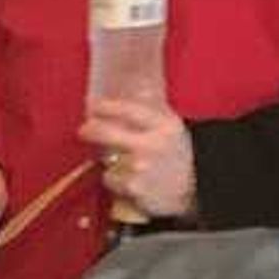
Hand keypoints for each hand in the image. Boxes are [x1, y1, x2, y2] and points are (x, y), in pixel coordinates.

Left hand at [77, 94, 195, 224]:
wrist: (194, 190)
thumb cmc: (178, 156)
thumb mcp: (172, 127)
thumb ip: (154, 109)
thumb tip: (139, 88)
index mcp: (164, 126)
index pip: (128, 110)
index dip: (106, 107)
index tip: (93, 106)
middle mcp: (153, 145)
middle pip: (107, 132)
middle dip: (91, 129)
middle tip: (84, 130)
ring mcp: (141, 167)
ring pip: (107, 158)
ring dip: (110, 160)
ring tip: (126, 164)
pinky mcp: (134, 187)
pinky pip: (110, 178)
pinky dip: (114, 180)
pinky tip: (129, 180)